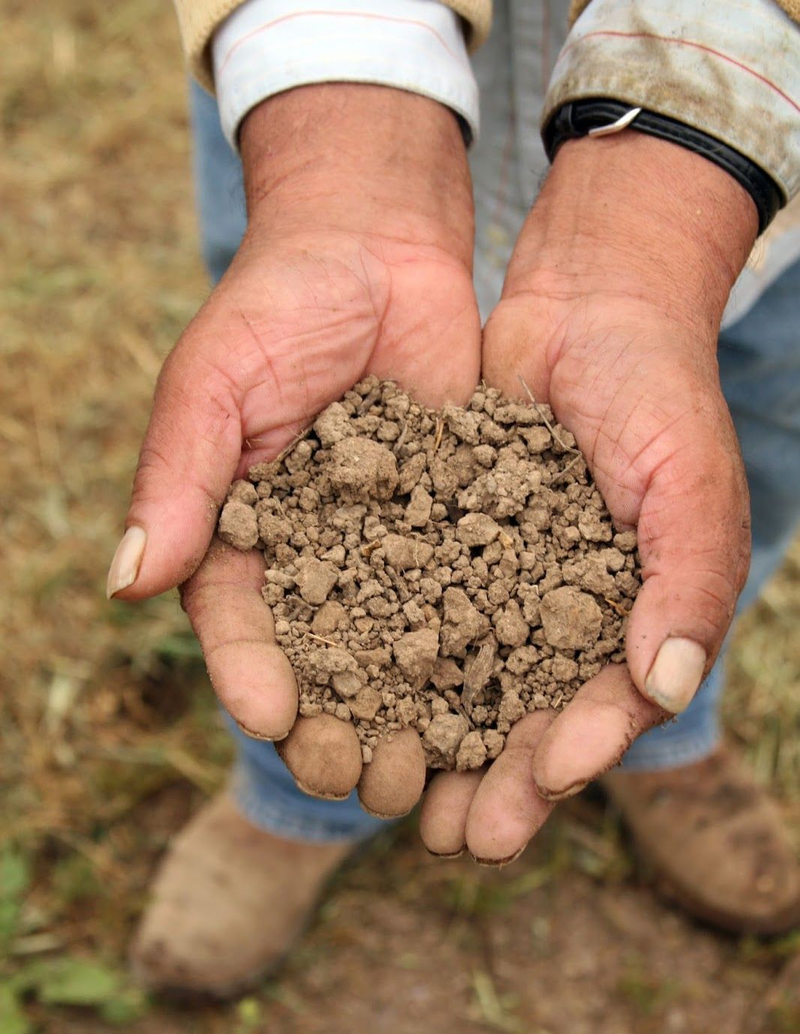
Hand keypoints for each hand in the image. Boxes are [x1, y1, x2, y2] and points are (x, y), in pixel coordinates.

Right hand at [107, 84, 480, 804]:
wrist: (377, 246)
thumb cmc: (275, 304)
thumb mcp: (213, 385)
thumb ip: (175, 481)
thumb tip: (125, 582)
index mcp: (238, 538)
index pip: (237, 626)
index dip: (252, 675)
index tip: (274, 717)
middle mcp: (313, 560)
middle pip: (319, 665)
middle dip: (335, 724)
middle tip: (356, 776)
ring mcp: (388, 550)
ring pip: (395, 653)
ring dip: (408, 716)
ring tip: (428, 768)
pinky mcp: (455, 529)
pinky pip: (466, 599)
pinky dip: (478, 653)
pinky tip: (498, 701)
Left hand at [420, 133, 759, 863]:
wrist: (586, 306)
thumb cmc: (659, 394)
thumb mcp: (691, 484)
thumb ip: (685, 584)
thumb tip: (662, 690)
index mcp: (631, 626)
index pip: (599, 716)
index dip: (565, 763)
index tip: (525, 801)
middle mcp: (561, 620)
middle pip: (522, 721)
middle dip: (489, 783)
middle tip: (451, 840)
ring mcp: (497, 585)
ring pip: (457, 684)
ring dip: (427, 742)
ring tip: (387, 793)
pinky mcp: (438, 546)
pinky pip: (407, 610)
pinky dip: (379, 655)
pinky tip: (343, 696)